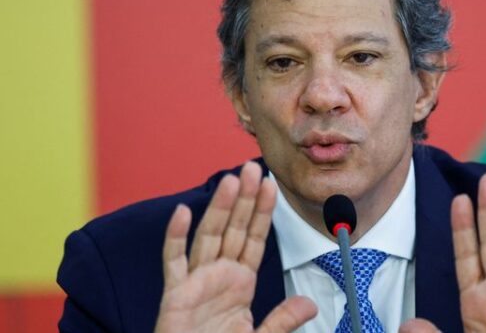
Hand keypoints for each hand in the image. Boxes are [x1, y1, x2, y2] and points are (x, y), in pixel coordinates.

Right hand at [154, 162, 316, 332]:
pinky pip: (174, 261)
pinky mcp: (175, 293)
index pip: (254, 239)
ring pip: (208, 236)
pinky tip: (182, 212)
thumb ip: (282, 320)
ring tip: (230, 181)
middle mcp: (218, 275)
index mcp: (240, 282)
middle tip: (252, 167)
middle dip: (244, 199)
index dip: (262, 212)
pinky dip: (175, 237)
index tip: (271, 185)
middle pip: (233, 229)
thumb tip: (310, 305)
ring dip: (219, 208)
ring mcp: (196, 281)